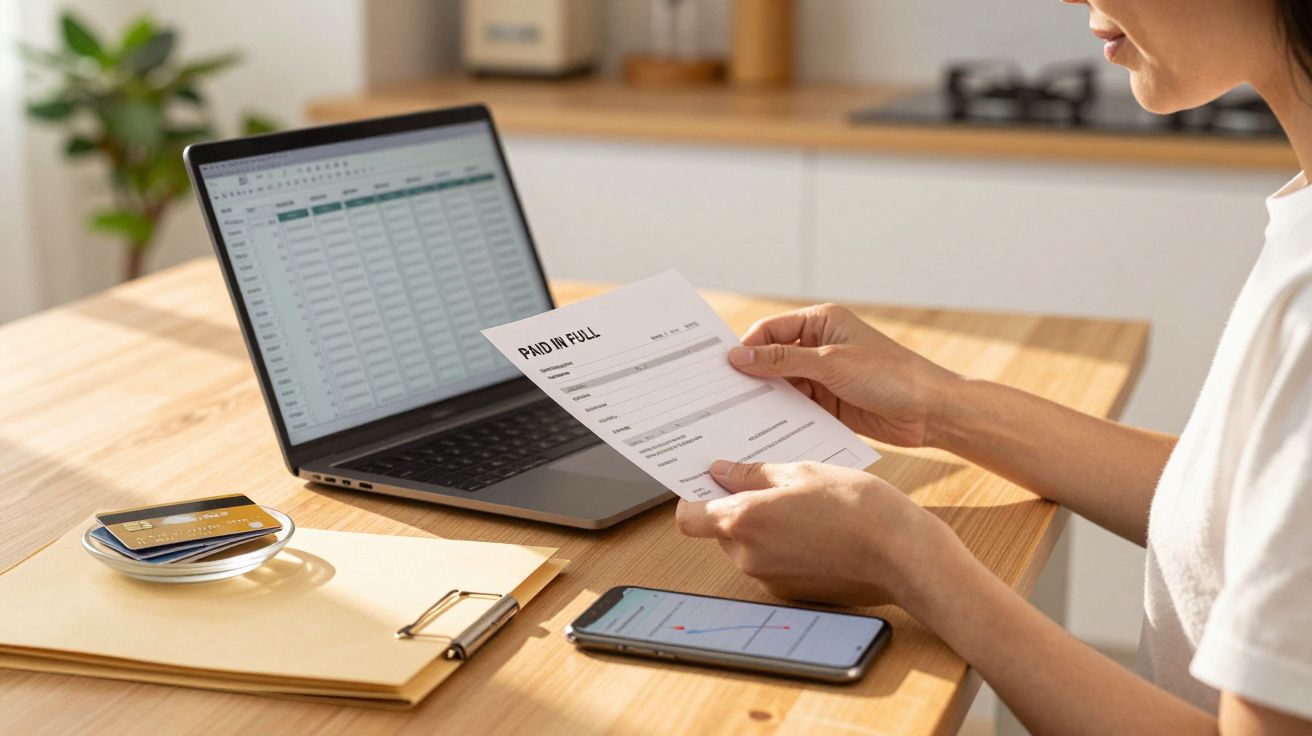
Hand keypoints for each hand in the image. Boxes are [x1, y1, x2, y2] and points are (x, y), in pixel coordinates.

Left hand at [675, 460, 958, 606]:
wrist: (900, 553)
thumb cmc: (856, 506)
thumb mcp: (801, 471)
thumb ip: (753, 473)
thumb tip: (722, 472)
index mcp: (743, 521)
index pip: (689, 516)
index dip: (694, 498)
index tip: (710, 482)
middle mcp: (748, 556)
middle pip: (719, 531)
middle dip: (737, 509)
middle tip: (769, 485)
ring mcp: (769, 578)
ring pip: (747, 547)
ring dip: (762, 527)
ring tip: (801, 505)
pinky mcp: (791, 592)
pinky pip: (772, 563)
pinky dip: (783, 547)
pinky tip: (815, 529)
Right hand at [729, 304, 958, 447]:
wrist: (930, 411)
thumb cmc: (889, 375)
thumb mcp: (830, 364)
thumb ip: (782, 361)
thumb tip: (739, 357)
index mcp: (821, 322)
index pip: (770, 330)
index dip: (747, 348)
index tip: (723, 370)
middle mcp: (819, 346)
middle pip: (772, 358)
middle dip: (752, 375)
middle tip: (721, 394)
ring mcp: (823, 376)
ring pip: (782, 385)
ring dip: (766, 398)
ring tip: (737, 415)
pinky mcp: (829, 403)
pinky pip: (796, 407)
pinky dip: (782, 415)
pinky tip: (764, 428)